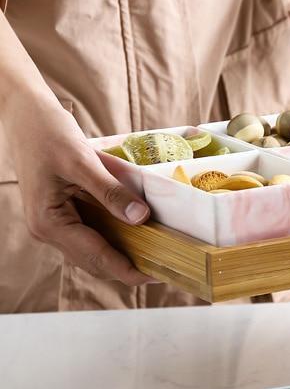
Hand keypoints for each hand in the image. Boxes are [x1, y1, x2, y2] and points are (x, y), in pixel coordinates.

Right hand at [7, 93, 151, 285]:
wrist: (24, 115)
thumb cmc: (46, 133)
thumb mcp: (82, 161)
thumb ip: (111, 191)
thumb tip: (141, 218)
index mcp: (49, 223)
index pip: (97, 258)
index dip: (130, 270)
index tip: (159, 274)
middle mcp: (48, 230)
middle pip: (96, 262)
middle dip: (130, 266)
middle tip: (167, 266)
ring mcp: (54, 224)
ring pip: (94, 251)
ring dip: (124, 254)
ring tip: (158, 253)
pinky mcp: (62, 213)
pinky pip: (91, 234)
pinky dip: (115, 237)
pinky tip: (138, 232)